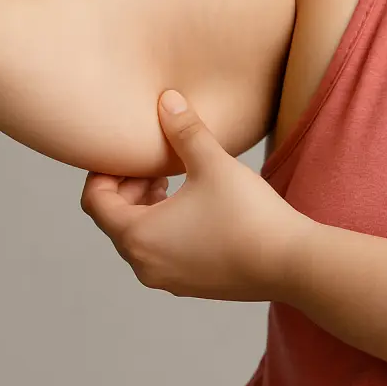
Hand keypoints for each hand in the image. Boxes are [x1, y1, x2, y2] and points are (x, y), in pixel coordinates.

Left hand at [80, 90, 312, 301]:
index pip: (95, 201)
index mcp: (137, 236)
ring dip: (147, 209)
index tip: (128, 154)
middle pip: (114, 221)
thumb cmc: (248, 215)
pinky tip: (196, 209)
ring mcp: (169, 280)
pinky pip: (162, 254)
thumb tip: (166, 100)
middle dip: (128, 188)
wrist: (291, 263)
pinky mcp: (192, 285)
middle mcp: (145, 265)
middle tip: (156, 164)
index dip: (104, 172)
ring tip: (174, 182)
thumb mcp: (212, 163)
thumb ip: (184, 130)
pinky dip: (165, 229)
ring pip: (139, 239)